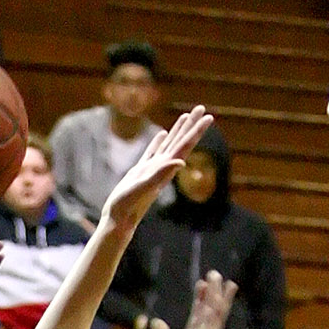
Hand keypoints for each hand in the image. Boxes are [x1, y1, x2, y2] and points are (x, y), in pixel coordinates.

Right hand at [101, 106, 212, 234]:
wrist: (119, 220)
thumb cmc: (129, 205)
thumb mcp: (144, 187)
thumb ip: (161, 174)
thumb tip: (181, 161)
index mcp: (165, 168)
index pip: (184, 145)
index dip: (196, 131)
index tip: (209, 117)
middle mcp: (162, 167)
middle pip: (180, 141)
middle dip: (191, 125)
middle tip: (202, 108)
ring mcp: (152, 168)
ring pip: (168, 144)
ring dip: (178, 130)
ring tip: (185, 116)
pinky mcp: (140, 171)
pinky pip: (152, 151)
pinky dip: (158, 141)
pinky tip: (162, 134)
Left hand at [149, 269, 237, 328]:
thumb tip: (158, 321)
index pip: (198, 317)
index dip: (200, 301)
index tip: (202, 284)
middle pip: (209, 312)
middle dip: (213, 294)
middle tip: (216, 275)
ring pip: (214, 315)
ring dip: (220, 298)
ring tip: (227, 281)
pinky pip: (211, 324)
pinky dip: (215, 310)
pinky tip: (219, 297)